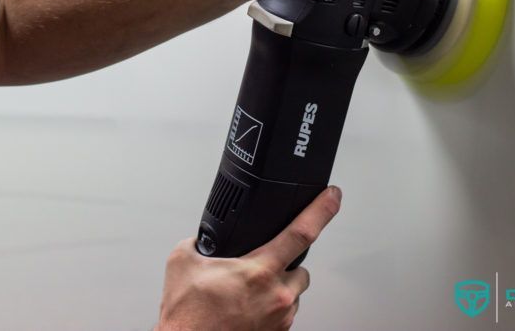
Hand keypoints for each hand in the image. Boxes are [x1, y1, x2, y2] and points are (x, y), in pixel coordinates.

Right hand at [155, 186, 341, 330]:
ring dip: (278, 287)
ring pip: (293, 293)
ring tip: (248, 291)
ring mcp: (279, 319)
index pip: (301, 233)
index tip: (332, 196)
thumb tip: (202, 238)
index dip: (320, 211)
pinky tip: (246, 307)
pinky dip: (269, 307)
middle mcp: (276, 296)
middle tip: (261, 264)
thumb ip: (199, 241)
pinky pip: (284, 314)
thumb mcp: (183, 261)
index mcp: (258, 272)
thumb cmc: (188, 315)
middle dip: (287, 262)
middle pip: (302, 267)